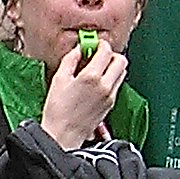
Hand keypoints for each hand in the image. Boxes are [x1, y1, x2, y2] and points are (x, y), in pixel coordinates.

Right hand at [40, 35, 128, 150]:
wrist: (63, 135)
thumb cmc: (57, 110)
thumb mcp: (58, 80)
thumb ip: (70, 60)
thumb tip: (79, 49)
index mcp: (91, 77)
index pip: (106, 51)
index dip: (100, 44)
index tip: (93, 44)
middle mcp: (105, 85)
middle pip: (121, 60)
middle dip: (111, 54)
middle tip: (98, 55)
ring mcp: (110, 95)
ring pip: (122, 72)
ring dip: (113, 66)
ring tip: (97, 68)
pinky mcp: (111, 104)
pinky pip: (116, 84)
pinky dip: (110, 78)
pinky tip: (96, 82)